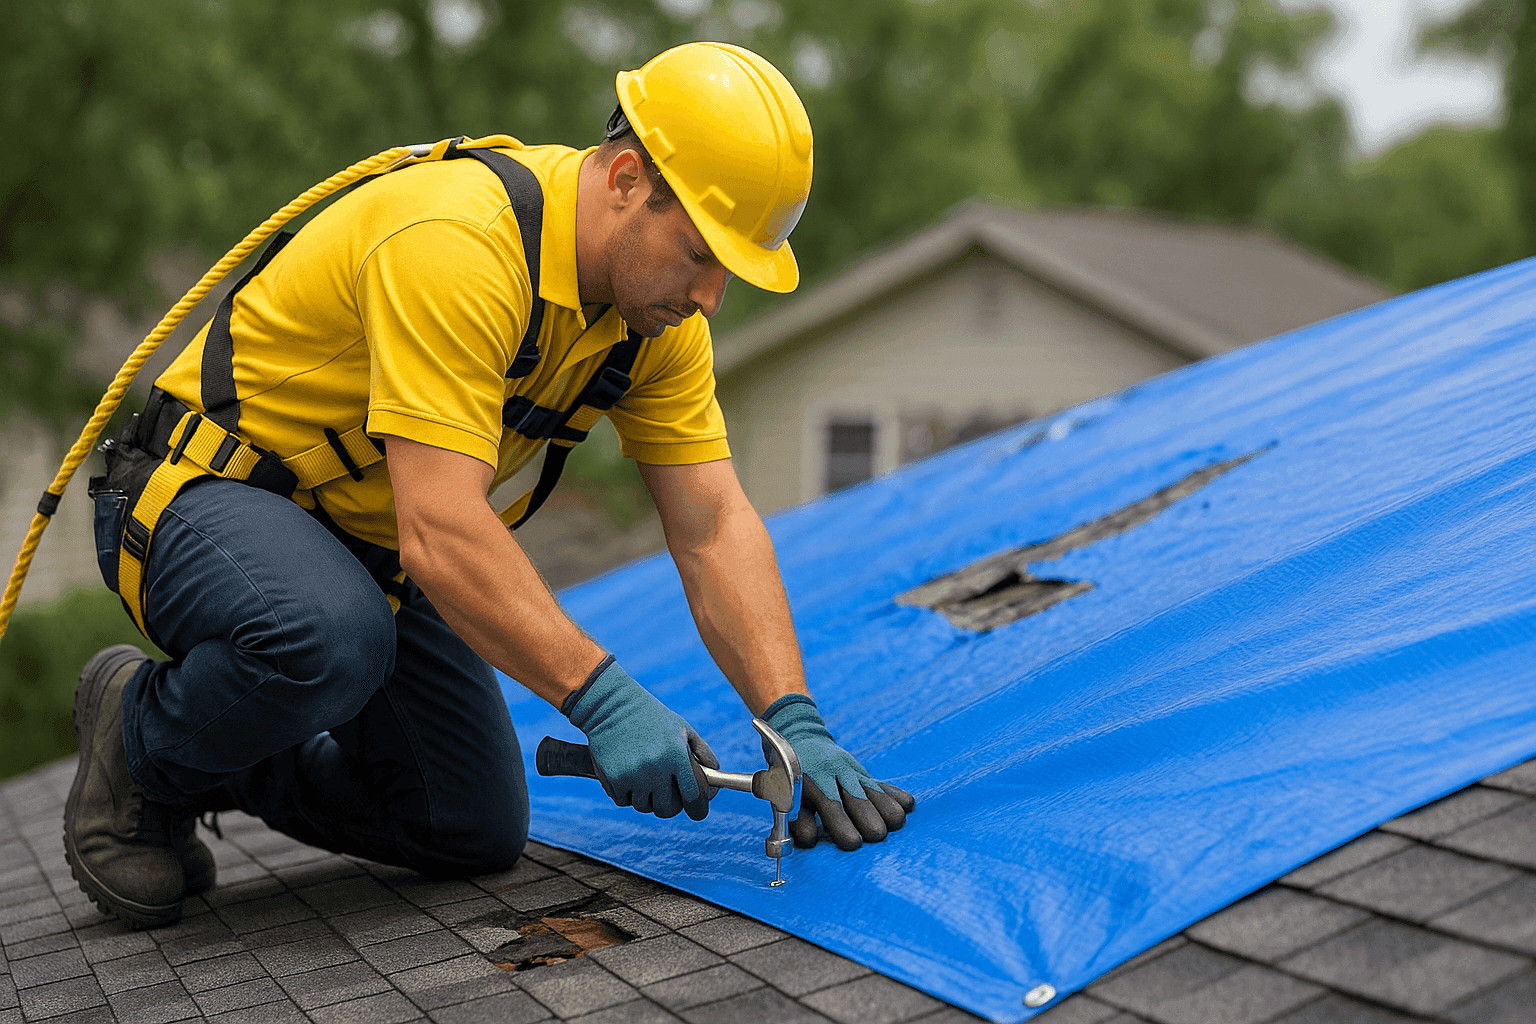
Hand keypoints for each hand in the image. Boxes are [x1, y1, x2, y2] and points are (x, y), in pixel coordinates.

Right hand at [563, 657, 718, 818]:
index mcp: (677, 756)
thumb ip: (703, 753)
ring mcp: (633, 775)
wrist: (611, 706)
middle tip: (664, 795)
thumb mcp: (683, 729)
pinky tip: (625, 774)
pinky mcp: (613, 778)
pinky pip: (622, 801)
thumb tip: (714, 780)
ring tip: (642, 777)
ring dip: (644, 797)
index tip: (695, 810)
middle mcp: (656, 768)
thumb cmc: (652, 718)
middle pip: (667, 810)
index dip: (696, 808)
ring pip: (643, 806)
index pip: (692, 797)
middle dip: (667, 805)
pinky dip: (624, 793)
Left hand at [762, 695, 914, 849]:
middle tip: (878, 835)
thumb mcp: (783, 793)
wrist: (799, 736)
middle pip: (855, 796)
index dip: (840, 824)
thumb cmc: (786, 776)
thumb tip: (808, 840)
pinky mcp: (861, 772)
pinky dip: (894, 794)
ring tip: (898, 822)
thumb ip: (796, 818)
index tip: (853, 843)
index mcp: (811, 778)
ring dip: (885, 806)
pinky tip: (908, 803)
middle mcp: (833, 772)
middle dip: (867, 816)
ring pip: (871, 788)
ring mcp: (850, 770)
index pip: (829, 803)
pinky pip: (879, 782)